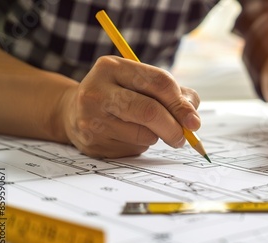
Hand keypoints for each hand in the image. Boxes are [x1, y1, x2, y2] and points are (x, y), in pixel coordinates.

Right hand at [59, 56, 199, 157]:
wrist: (73, 112)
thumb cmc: (120, 95)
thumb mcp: (142, 83)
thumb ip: (174, 95)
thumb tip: (193, 120)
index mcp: (112, 67)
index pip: (159, 82)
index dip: (181, 104)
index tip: (194, 122)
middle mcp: (97, 90)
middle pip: (150, 111)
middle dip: (174, 128)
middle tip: (183, 138)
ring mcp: (91, 118)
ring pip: (143, 135)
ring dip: (156, 137)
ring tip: (145, 129)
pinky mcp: (92, 143)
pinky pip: (132, 149)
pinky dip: (140, 146)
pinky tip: (127, 137)